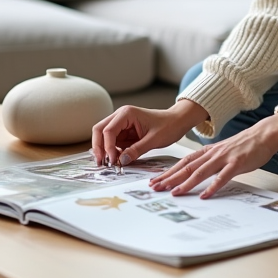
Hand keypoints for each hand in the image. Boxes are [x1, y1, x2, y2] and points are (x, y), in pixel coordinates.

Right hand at [91, 99, 208, 167]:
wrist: (178, 121)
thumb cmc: (169, 125)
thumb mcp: (154, 139)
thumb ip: (137, 150)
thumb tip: (121, 161)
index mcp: (126, 113)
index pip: (108, 130)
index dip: (107, 147)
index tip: (112, 161)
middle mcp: (120, 116)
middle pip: (99, 130)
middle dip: (99, 147)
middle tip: (102, 164)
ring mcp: (121, 124)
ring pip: (104, 137)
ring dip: (105, 151)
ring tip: (111, 164)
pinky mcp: (124, 132)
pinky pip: (113, 142)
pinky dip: (113, 152)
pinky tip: (117, 160)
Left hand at [150, 112, 277, 198]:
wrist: (263, 134)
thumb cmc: (244, 145)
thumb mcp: (222, 152)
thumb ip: (210, 162)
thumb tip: (197, 174)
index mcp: (208, 151)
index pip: (183, 163)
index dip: (168, 172)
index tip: (155, 180)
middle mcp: (213, 154)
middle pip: (187, 167)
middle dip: (170, 178)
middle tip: (155, 187)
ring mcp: (224, 158)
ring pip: (201, 172)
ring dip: (186, 183)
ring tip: (174, 193)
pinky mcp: (237, 163)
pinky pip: (223, 177)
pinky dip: (213, 186)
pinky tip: (204, 195)